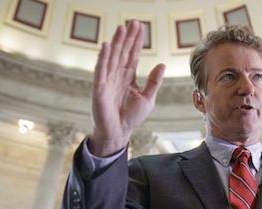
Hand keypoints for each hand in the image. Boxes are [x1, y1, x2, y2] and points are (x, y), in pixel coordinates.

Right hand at [90, 20, 165, 155]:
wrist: (119, 132)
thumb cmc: (131, 117)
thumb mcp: (148, 98)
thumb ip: (154, 81)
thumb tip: (161, 64)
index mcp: (128, 77)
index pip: (132, 55)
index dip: (136, 42)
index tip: (140, 28)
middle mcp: (117, 76)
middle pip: (123, 52)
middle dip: (128, 37)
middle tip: (133, 22)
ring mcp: (108, 80)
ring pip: (113, 57)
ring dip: (116, 43)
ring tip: (121, 28)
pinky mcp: (100, 88)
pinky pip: (101, 70)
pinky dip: (103, 58)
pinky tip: (106, 45)